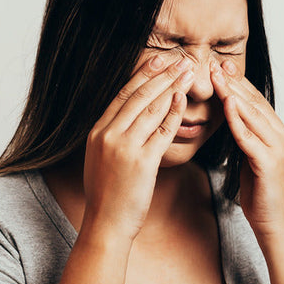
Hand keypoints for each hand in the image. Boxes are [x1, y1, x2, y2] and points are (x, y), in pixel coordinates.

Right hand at [82, 55, 193, 240]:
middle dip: (160, 74)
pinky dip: (174, 112)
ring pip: (151, 109)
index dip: (141, 76)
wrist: (106, 224)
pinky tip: (183, 98)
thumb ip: (110, 139)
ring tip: (187, 72)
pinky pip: (162, 130)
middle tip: (178, 58)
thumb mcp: (99, 160)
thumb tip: (122, 122)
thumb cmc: (107, 197)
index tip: (157, 61)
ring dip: (171, 86)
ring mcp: (124, 147)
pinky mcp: (142, 162)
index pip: (121, 96)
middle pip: (137, 96)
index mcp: (97, 133)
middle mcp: (108, 135)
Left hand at [210, 60, 283, 236]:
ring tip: (215, 76)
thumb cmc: (260, 194)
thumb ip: (246, 139)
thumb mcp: (250, 160)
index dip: (239, 83)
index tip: (221, 66)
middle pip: (255, 103)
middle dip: (234, 82)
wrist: (273, 224)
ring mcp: (279, 149)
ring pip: (252, 115)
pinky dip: (236, 119)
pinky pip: (249, 137)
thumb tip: (232, 121)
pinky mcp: (270, 162)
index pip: (256, 103)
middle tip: (215, 63)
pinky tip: (225, 104)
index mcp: (280, 135)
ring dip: (232, 94)